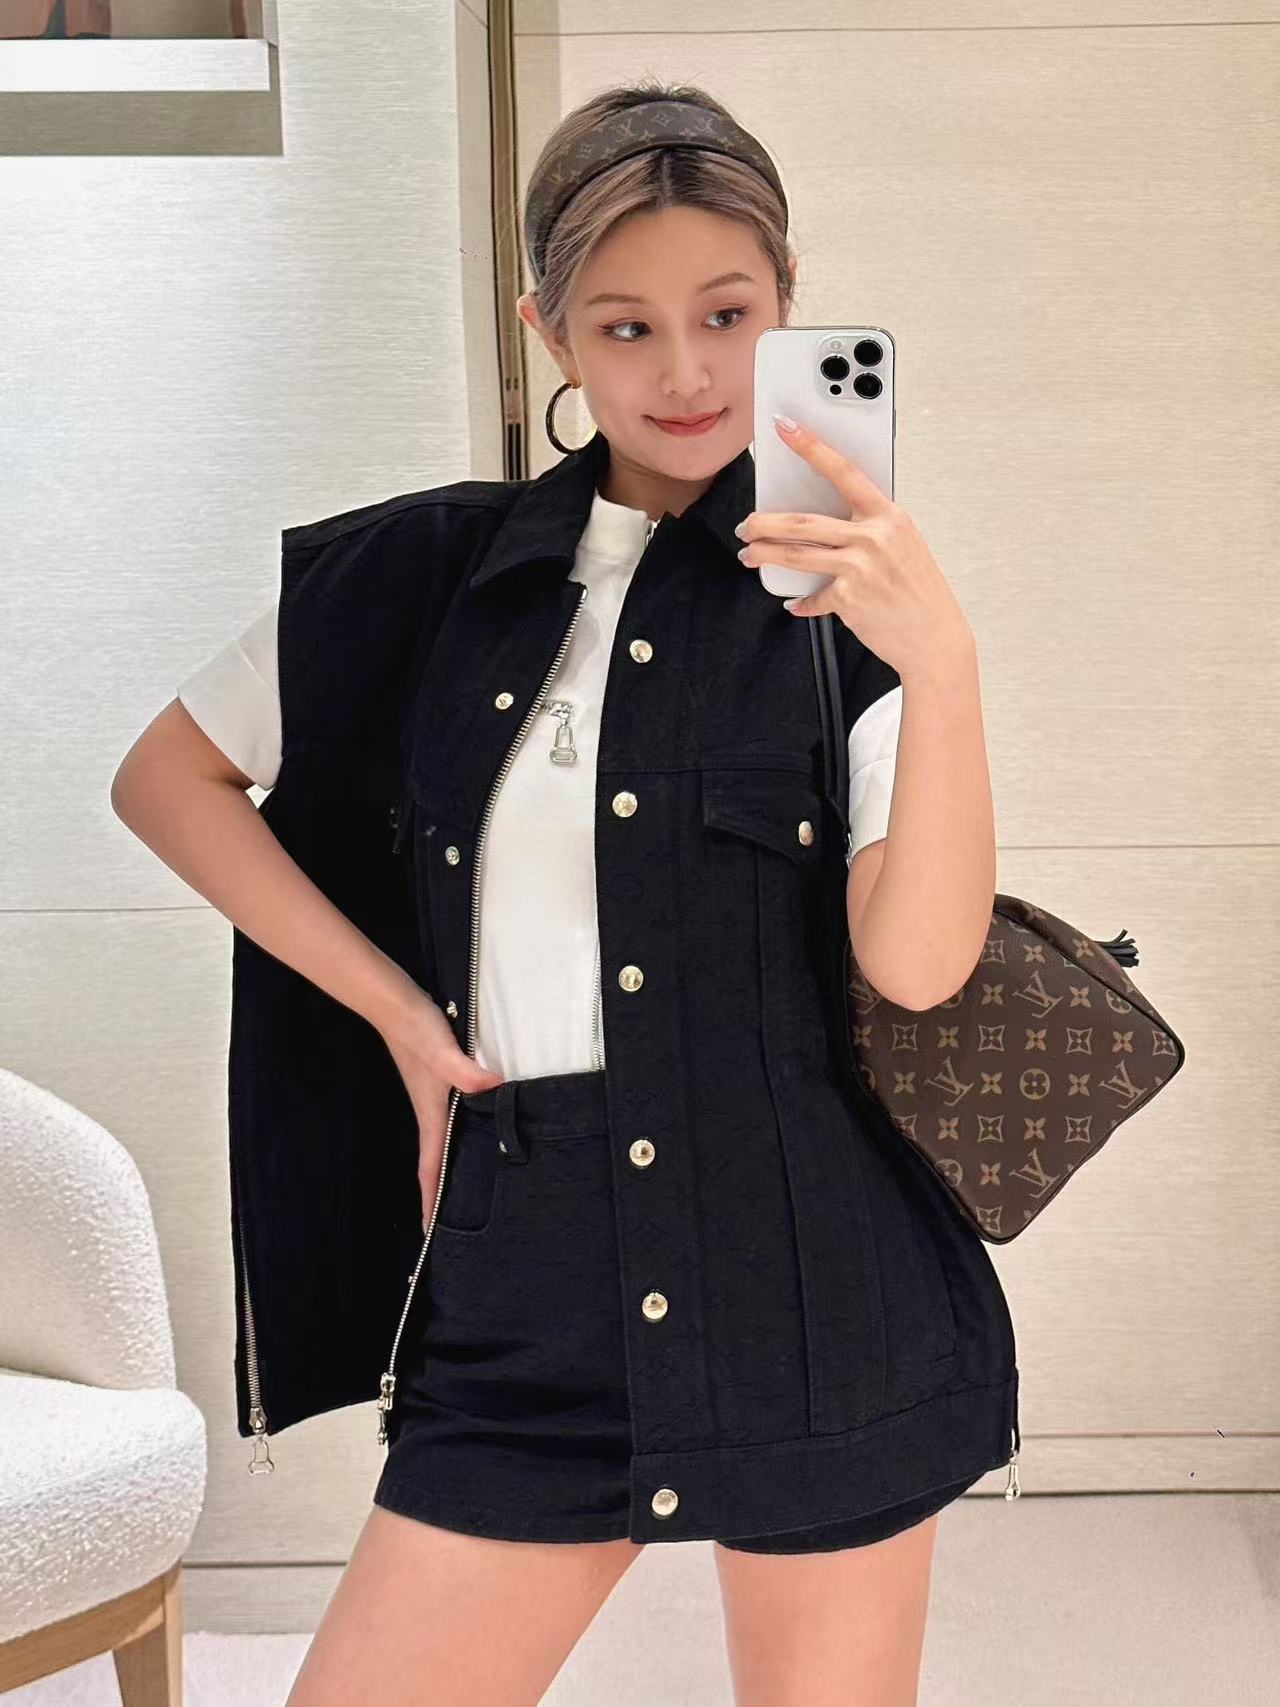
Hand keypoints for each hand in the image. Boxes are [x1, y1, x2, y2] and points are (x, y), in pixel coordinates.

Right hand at [378, 985, 504, 1231]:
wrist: (394, 1001)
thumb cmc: (415, 1026)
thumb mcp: (443, 1050)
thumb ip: (467, 1072)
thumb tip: (495, 1088)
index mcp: (430, 1113)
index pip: (429, 1168)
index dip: (430, 1201)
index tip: (429, 1235)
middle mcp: (429, 1111)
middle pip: (433, 1164)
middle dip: (437, 1197)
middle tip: (446, 1228)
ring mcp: (432, 1098)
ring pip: (440, 1144)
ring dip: (444, 1171)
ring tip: (458, 1196)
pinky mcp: (436, 1084)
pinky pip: (446, 1124)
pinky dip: (452, 1142)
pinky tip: (469, 1139)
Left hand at [735, 414, 973, 676]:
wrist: (935, 637)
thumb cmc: (919, 590)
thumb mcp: (902, 546)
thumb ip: (869, 528)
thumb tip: (822, 526)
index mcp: (888, 515)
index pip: (843, 471)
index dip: (811, 446)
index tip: (785, 428)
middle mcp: (874, 536)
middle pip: (803, 521)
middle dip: (765, 522)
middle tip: (745, 524)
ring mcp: (860, 567)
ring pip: (797, 554)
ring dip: (765, 554)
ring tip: (749, 554)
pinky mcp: (849, 598)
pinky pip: (813, 596)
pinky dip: (802, 602)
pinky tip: (795, 603)